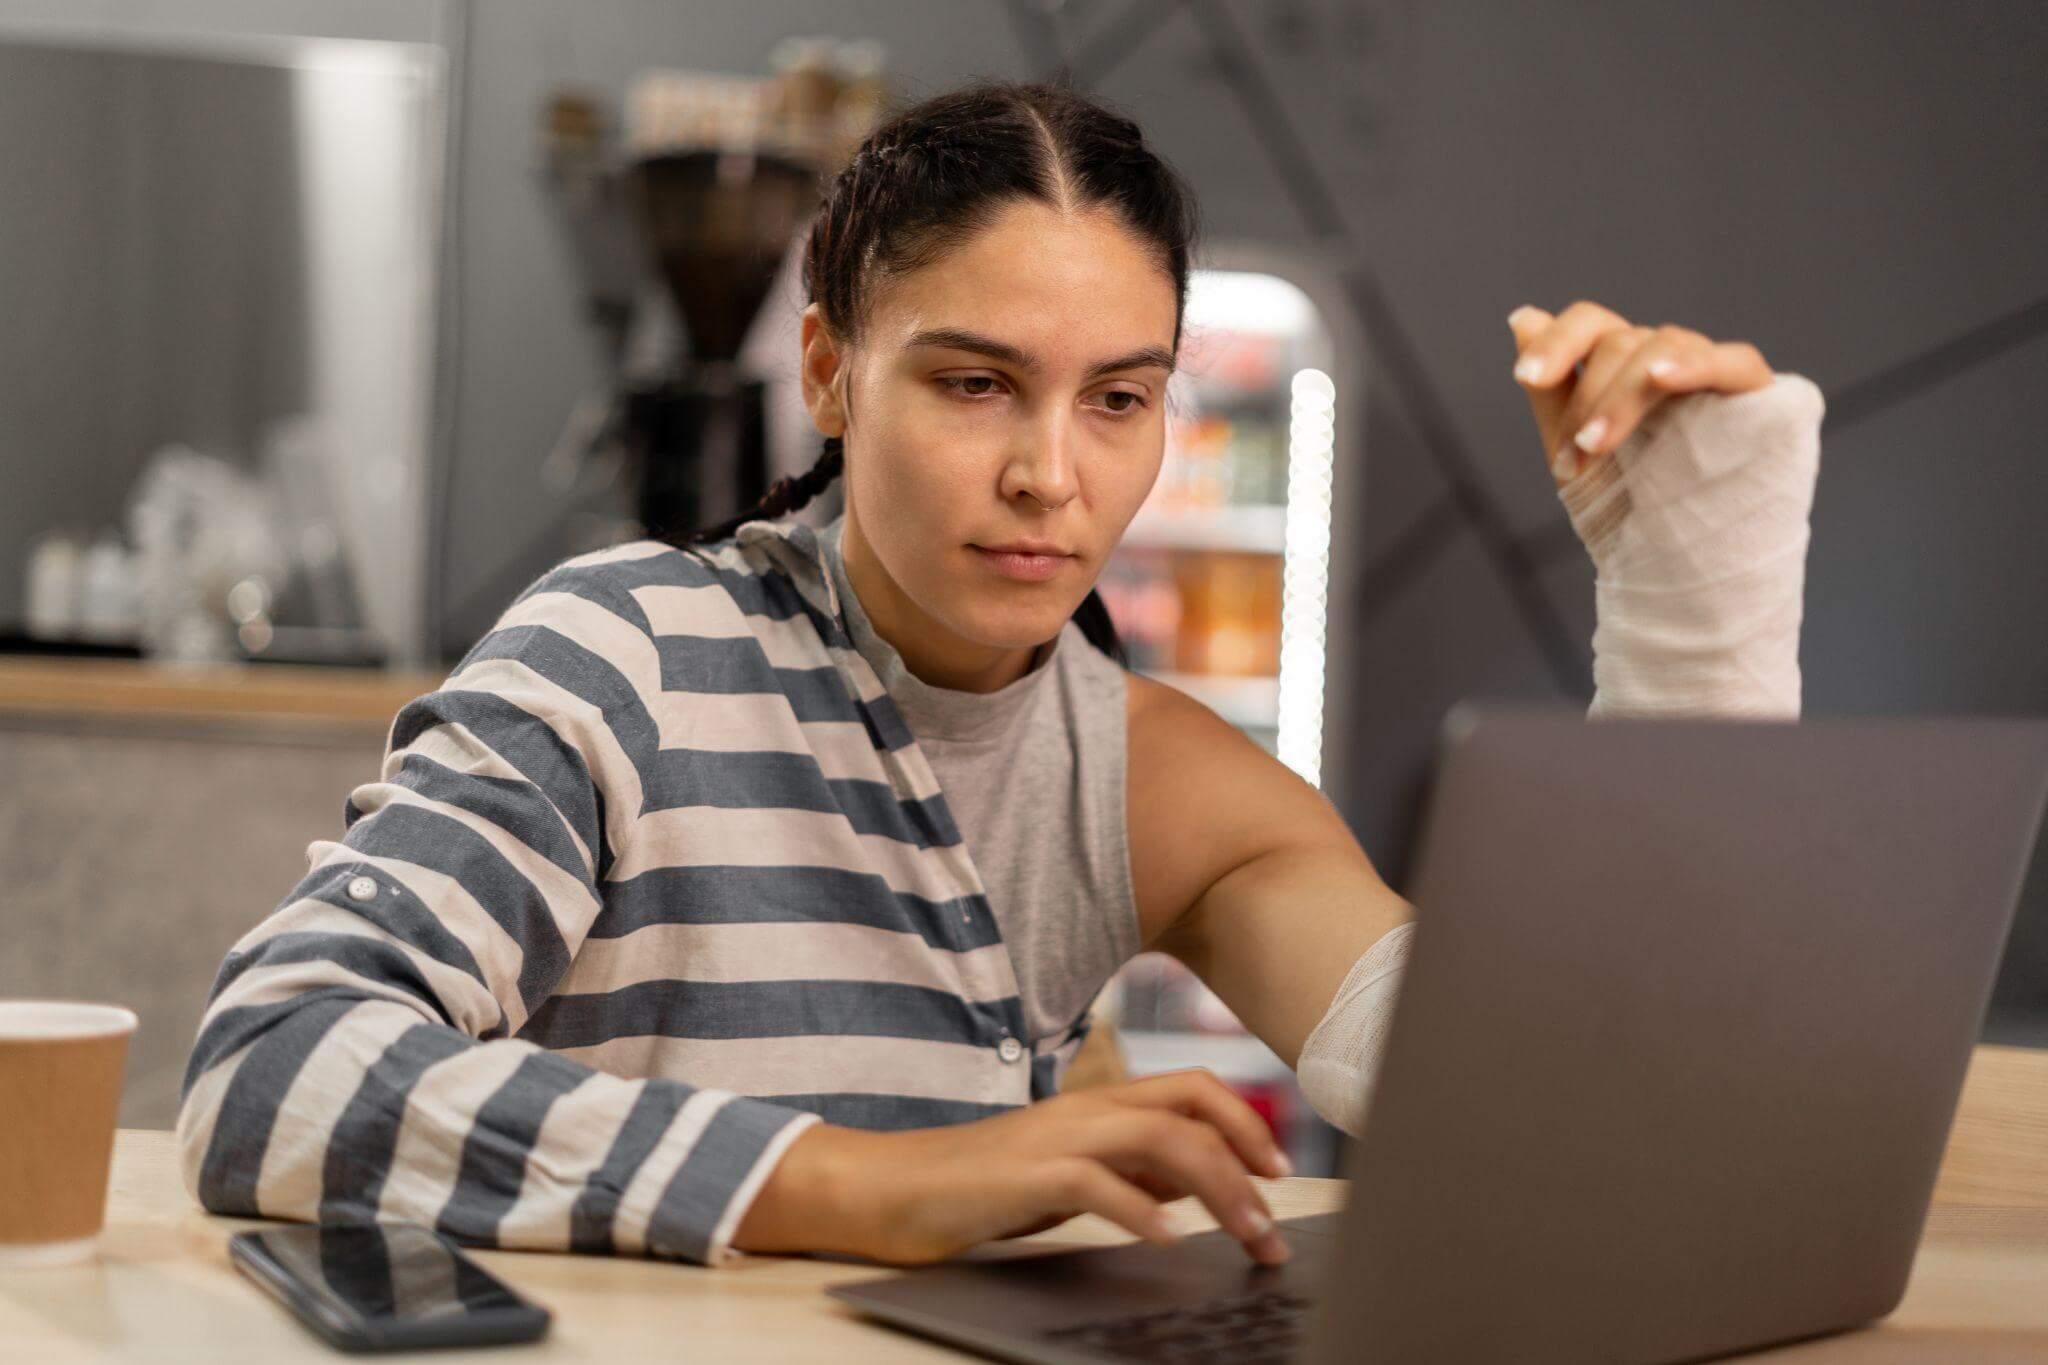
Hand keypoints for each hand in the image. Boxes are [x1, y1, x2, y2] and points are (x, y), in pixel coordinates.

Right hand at [733, 1069, 1295, 1266]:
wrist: (889, 1188)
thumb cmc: (978, 1187)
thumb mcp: (1069, 1175)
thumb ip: (1128, 1171)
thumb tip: (1196, 1186)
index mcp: (1097, 1104)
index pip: (1189, 1088)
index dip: (1245, 1121)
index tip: (1279, 1169)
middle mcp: (1084, 1109)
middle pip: (1189, 1107)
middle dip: (1247, 1157)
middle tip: (1276, 1216)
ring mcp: (1055, 1137)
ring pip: (1159, 1139)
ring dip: (1217, 1188)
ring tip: (1248, 1234)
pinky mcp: (1023, 1174)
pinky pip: (1095, 1181)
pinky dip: (1140, 1208)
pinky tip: (1168, 1238)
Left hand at [1507, 300, 1773, 483]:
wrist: (1678, 564)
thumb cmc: (1629, 508)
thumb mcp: (1576, 448)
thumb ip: (1552, 388)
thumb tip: (1522, 316)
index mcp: (1625, 366)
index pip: (1592, 325)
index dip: (1557, 342)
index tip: (1524, 376)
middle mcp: (1670, 359)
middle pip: (1621, 341)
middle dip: (1588, 400)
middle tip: (1574, 457)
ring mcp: (1713, 373)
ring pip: (1666, 347)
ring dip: (1624, 397)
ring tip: (1598, 445)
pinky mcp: (1759, 394)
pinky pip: (1734, 361)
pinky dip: (1694, 365)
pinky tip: (1663, 376)